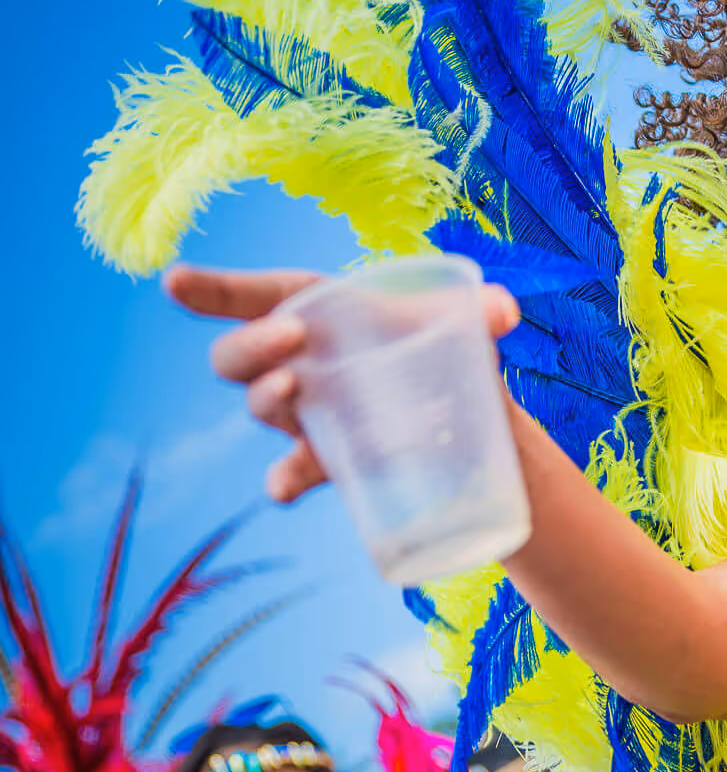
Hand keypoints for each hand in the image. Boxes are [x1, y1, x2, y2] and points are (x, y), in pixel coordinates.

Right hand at [165, 264, 520, 503]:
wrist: (467, 410)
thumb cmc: (443, 344)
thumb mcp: (462, 324)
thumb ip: (483, 312)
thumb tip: (506, 312)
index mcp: (317, 310)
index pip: (252, 295)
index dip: (211, 289)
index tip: (174, 282)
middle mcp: (297, 360)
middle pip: (239, 355)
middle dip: (251, 345)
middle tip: (292, 340)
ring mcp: (305, 412)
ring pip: (263, 407)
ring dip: (269, 400)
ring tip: (296, 391)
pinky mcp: (326, 459)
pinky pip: (290, 473)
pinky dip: (285, 481)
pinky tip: (286, 489)